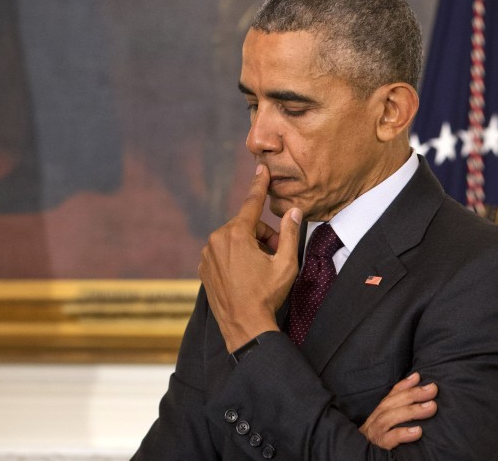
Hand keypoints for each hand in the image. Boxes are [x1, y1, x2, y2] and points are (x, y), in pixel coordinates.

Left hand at [199, 165, 301, 351]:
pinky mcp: (203, 268)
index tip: (260, 168)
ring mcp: (207, 254)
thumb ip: (290, 233)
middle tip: (275, 257)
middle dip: (263, 236)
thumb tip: (294, 211)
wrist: (244, 328)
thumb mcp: (286, 264)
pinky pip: (222, 253)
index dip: (259, 184)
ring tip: (261, 270)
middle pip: (246, 226)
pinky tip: (245, 277)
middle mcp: (217, 240)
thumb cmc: (266, 297)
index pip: (251, 202)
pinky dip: (235, 258)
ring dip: (249, 248)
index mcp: (236, 235)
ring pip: (234, 239)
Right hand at [359, 372, 437, 447]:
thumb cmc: (376, 441)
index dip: (404, 385)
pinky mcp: (378, 447)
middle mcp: (374, 420)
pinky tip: (418, 431)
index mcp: (377, 414)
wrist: (358, 457)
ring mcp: (375, 433)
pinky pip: (390, 439)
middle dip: (413, 394)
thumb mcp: (384, 426)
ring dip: (412, 410)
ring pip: (391, 417)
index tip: (418, 376)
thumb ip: (396, 412)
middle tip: (432, 389)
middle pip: (392, 403)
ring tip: (431, 407)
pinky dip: (403, 433)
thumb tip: (415, 398)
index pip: (390, 396)